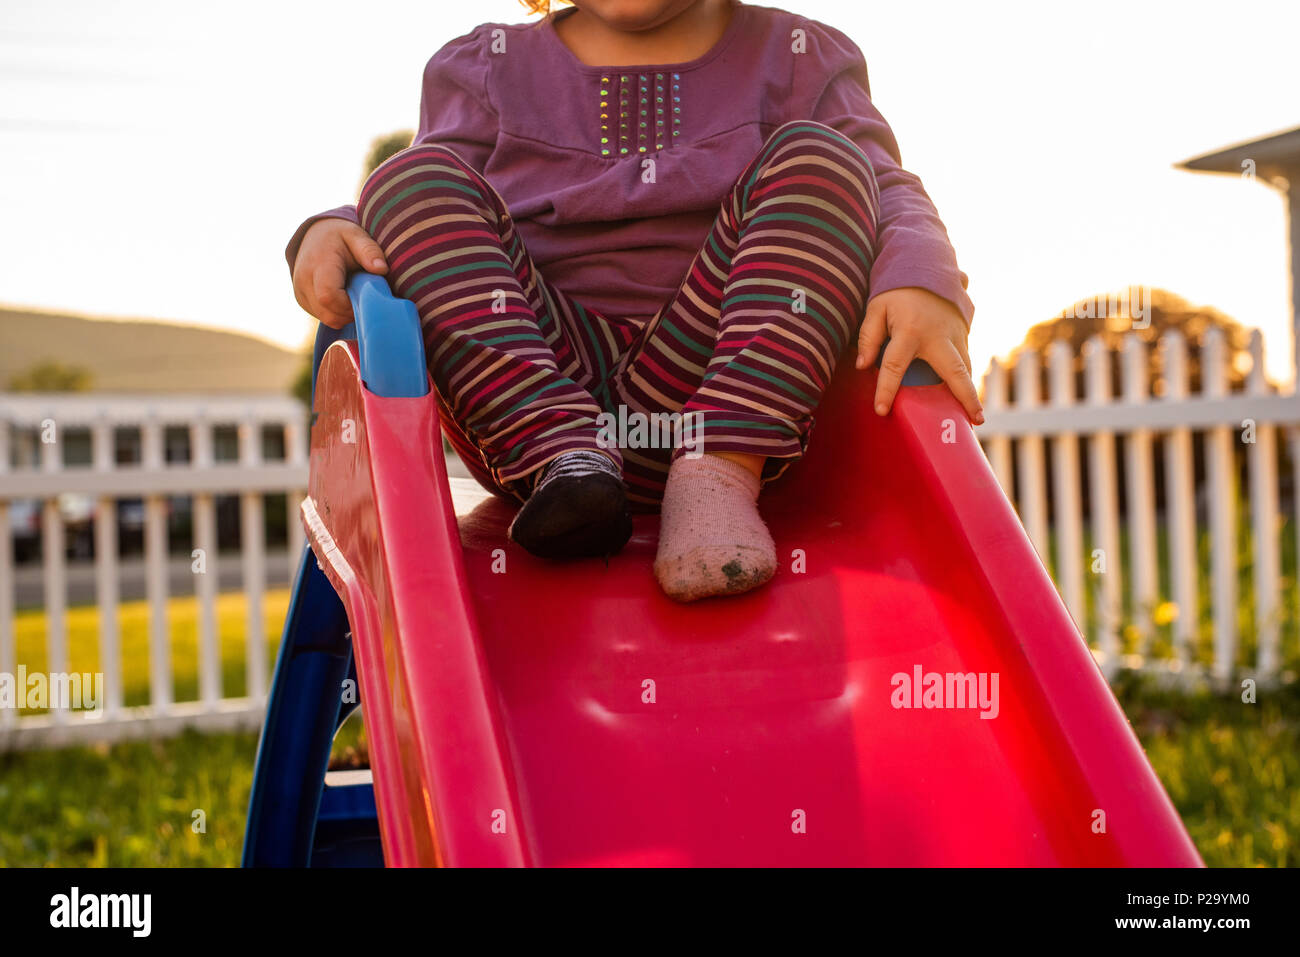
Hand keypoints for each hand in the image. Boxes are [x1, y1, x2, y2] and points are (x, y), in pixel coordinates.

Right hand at [291, 219, 388, 328]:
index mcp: (318, 264)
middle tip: (364, 297)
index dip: (350, 305)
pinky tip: (343, 296)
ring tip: (353, 293)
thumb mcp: (356, 236)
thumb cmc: (340, 237)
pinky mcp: (302, 301)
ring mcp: (300, 292)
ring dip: (346, 314)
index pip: (328, 297)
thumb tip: (381, 269)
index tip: (365, 296)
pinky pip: (323, 317)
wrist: (314, 235)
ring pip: (327, 319)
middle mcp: (304, 280)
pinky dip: (337, 312)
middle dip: (351, 312)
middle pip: (329, 314)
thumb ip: (369, 250)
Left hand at [854, 286, 982, 424]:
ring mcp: (956, 334)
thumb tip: (862, 366)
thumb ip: (868, 336)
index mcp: (910, 330)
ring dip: (970, 392)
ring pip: (966, 367)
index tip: (881, 411)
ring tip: (975, 418)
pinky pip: (965, 359)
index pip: (895, 366)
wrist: (928, 266)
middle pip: (954, 372)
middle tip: (974, 422)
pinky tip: (965, 396)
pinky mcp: (964, 332)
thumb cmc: (897, 291)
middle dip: (965, 397)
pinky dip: (966, 378)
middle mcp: (938, 335)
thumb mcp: (876, 307)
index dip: (886, 390)